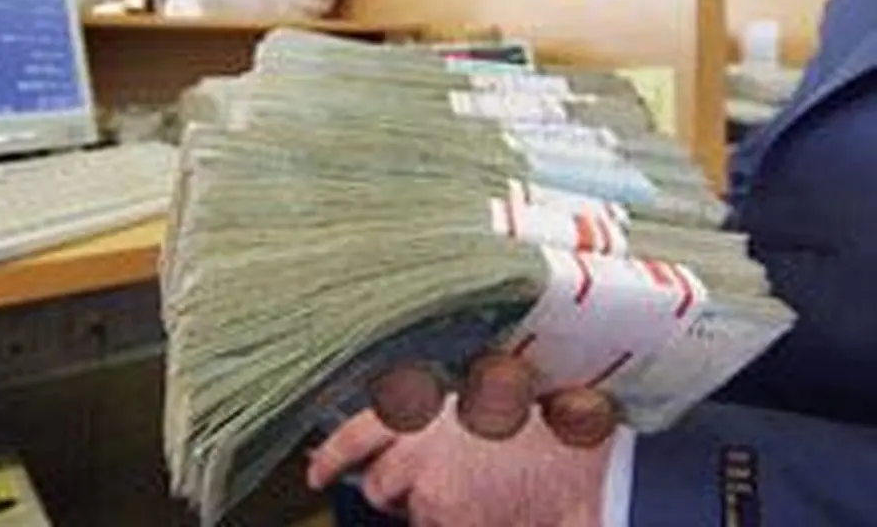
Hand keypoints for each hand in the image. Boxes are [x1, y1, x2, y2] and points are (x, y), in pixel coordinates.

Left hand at [307, 354, 619, 525]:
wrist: (591, 461)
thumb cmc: (548, 421)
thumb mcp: (483, 395)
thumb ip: (438, 412)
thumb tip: (407, 437)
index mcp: (421, 409)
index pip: (354, 435)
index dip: (331, 457)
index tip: (316, 471)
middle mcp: (416, 454)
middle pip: (379, 487)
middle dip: (395, 490)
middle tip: (431, 482)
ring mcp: (433, 499)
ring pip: (415, 515)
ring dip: (434, 509)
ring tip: (481, 490)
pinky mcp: (453, 524)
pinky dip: (461, 521)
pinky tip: (494, 509)